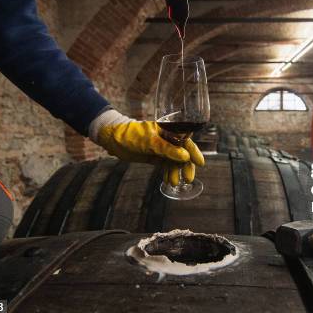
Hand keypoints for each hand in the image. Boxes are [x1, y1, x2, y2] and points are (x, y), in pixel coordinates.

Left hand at [89, 109, 204, 184]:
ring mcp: (161, 148)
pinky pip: (165, 165)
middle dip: (186, 166)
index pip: (186, 140)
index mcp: (168, 130)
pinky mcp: (155, 156)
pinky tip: (168, 180)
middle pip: (182, 153)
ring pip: (174, 161)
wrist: (113, 139)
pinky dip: (168, 173)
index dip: (193, 152)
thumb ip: (167, 149)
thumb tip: (185, 157)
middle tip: (188, 178)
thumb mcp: (149, 142)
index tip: (200, 163)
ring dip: (175, 172)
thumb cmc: (131, 135)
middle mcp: (167, 139)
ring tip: (174, 183)